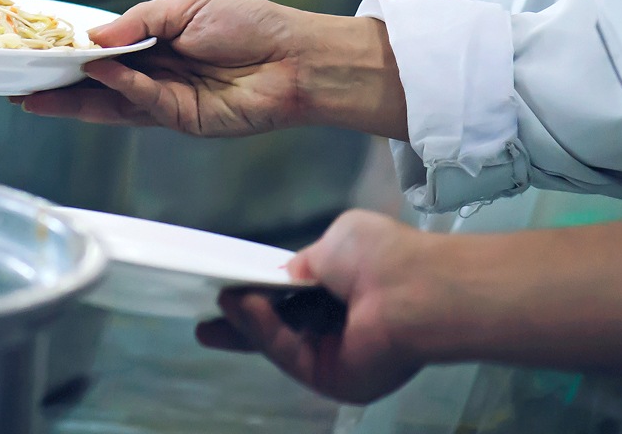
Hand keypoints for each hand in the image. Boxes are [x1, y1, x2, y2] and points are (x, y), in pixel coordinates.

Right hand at [16, 0, 406, 138]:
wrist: (298, 57)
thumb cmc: (252, 25)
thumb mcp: (187, 7)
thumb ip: (139, 22)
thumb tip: (93, 36)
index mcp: (156, 43)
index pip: (103, 52)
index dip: (70, 55)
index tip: (35, 54)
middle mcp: (155, 75)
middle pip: (97, 85)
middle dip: (58, 86)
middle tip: (18, 86)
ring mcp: (166, 101)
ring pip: (110, 104)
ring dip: (74, 99)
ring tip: (36, 93)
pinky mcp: (183, 121)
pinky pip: (142, 104)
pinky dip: (120, 89)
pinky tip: (100, 75)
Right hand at [195, 210, 433, 403]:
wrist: (416, 290)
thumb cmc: (382, 256)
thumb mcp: (332, 242)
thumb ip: (301, 263)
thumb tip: (283, 276)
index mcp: (342, 288)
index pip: (291, 297)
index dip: (258, 293)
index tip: (226, 286)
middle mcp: (338, 325)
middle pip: (278, 328)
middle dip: (240, 324)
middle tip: (205, 320)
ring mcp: (335, 355)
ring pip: (280, 342)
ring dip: (249, 322)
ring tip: (223, 300)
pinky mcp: (331, 378)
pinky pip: (289, 354)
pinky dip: (263, 332)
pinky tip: (243, 307)